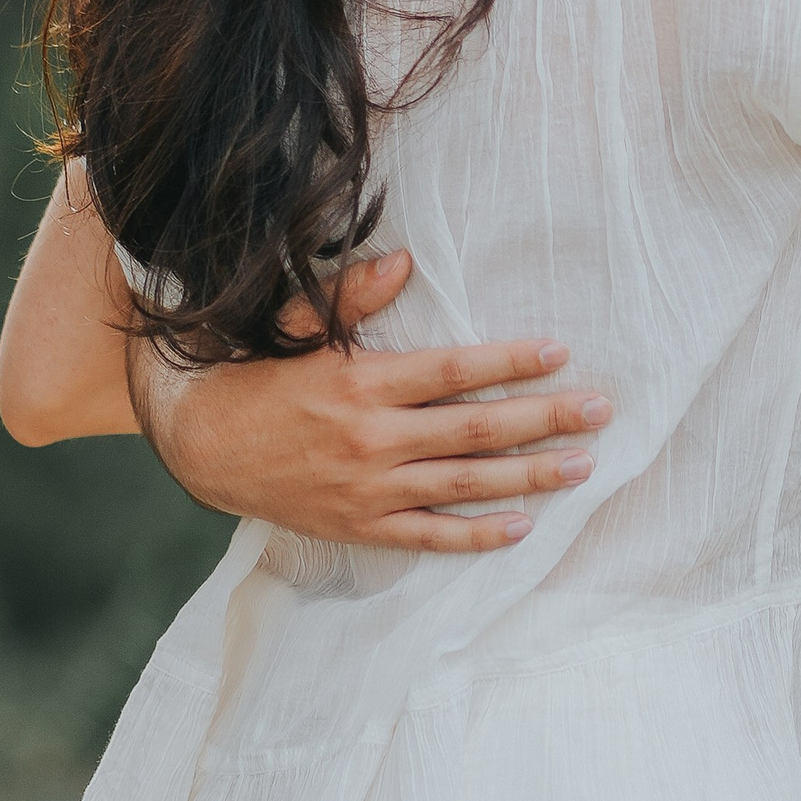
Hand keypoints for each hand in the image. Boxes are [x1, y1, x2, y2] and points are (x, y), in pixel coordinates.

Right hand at [138, 248, 612, 553]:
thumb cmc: (257, 377)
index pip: (453, 372)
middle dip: (544, 418)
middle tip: (599, 410)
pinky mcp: (360, 525)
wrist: (200, 447)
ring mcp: (369, 489)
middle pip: (476, 429)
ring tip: (581, 466)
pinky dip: (475, 536)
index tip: (559, 352)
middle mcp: (372, 439)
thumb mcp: (297, 328)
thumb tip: (404, 264)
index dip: (510, 362)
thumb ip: (352, 298)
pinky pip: (428, 536)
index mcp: (361, 383)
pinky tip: (521, 527)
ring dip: (528, 475)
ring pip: (464, 484)